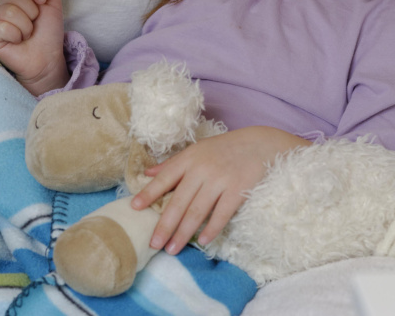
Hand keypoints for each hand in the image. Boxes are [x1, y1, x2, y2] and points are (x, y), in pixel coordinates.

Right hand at [0, 0, 67, 94]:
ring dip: (25, 26)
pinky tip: (17, 41)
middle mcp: (2, 5)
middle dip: (31, 11)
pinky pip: (1, 27)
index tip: (42, 2)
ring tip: (26, 34)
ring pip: (9, 11)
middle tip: (33, 24)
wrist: (46, 58)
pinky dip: (15, 35)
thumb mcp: (54, 4)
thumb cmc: (47, 33)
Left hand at [131, 126, 309, 254]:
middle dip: (164, 225)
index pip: (165, 178)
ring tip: (172, 249)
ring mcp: (220, 180)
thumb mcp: (197, 150)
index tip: (135, 208)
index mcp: (189, 159)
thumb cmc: (224, 149)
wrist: (260, 144)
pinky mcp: (237, 191)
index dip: (149, 193)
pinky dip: (211, 229)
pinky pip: (221, 214)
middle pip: (179, 202)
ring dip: (183, 233)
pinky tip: (202, 242)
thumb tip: (147, 174)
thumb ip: (172, 164)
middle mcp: (202, 169)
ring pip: (197, 212)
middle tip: (153, 244)